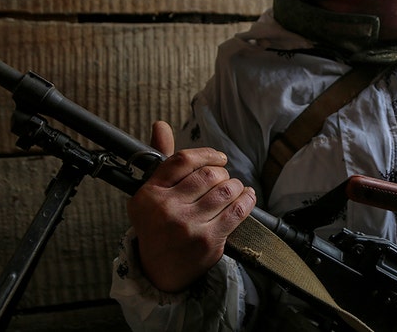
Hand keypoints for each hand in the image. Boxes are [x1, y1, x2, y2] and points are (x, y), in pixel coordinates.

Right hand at [128, 120, 255, 292]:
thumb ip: (161, 160)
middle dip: (222, 173)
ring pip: (224, 191)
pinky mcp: (207, 241)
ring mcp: (187, 226)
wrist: (159, 271)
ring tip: (234, 189)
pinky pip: (236, 212)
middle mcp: (166, 209)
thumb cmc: (158, 227)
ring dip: (235, 186)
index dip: (207, 154)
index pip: (182, 160)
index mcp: (149, 194)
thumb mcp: (151, 194)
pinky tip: (246, 197)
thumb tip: (160, 124)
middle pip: (207, 175)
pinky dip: (246, 200)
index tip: (219, 158)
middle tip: (224, 179)